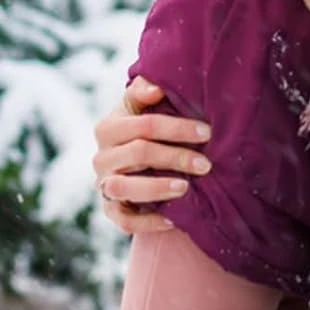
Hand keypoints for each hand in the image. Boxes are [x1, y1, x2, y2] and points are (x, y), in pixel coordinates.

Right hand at [93, 77, 211, 235]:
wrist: (133, 160)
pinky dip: (149, 222)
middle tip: (206, 164)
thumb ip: (144, 92)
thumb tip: (155, 87)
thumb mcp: (141, 107)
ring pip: (125, 188)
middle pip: (139, 153)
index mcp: (108, 127)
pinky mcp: (110, 210)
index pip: (144, 125)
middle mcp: (101, 157)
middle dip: (176, 157)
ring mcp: (104, 185)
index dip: (177, 128)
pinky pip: (125, 221)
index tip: (208, 132)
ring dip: (157, 188)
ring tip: (186, 188)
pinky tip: (174, 219)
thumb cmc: (145, 128)